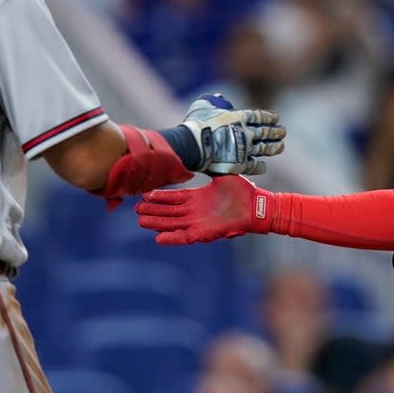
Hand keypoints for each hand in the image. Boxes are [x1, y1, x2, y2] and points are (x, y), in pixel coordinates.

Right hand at [136, 175, 271, 244]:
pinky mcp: (205, 233)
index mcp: (199, 198)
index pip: (174, 198)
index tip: (145, 195)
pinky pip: (185, 237)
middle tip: (136, 210)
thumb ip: (211, 169)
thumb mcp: (223, 176)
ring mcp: (199, 222)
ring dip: (158, 223)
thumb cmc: (243, 191)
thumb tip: (204, 154)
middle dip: (153, 211)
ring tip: (141, 221)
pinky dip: (172, 238)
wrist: (257, 205)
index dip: (160, 197)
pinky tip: (158, 237)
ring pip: (173, 224)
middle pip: (169, 212)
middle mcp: (196, 211)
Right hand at [181, 93, 285, 175]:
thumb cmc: (196, 123)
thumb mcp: (204, 104)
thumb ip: (213, 100)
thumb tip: (220, 97)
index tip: (276, 118)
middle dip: (276, 132)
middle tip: (283, 132)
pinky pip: (254, 166)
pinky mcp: (240, 165)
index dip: (269, 117)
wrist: (193, 145)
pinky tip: (264, 166)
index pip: (259, 116)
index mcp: (239, 118)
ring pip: (264, 149)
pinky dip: (260, 166)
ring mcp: (245, 149)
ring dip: (274, 147)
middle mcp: (246, 133)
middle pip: (266, 132)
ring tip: (281, 146)